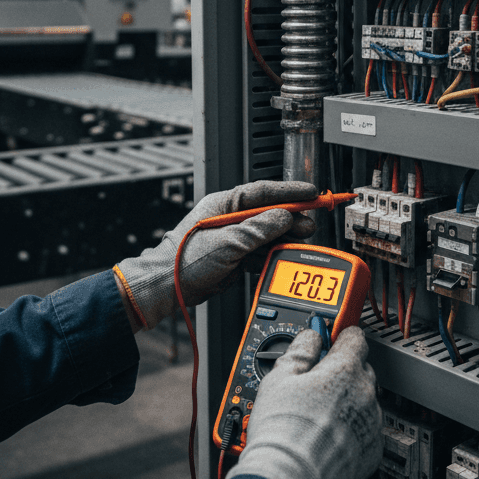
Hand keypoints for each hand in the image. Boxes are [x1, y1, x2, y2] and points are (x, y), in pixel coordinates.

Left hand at [114, 180, 316, 329]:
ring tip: (299, 242)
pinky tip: (279, 258)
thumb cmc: (184, 259)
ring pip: (265, 235)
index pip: (263, 192)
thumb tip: (283, 217)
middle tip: (310, 223)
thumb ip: (259, 229)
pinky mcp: (232, 257)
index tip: (310, 192)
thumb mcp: (229, 242)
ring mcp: (231, 238)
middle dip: (291, 219)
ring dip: (282, 239)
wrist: (167, 287)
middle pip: (268, 214)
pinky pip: (258, 252)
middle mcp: (228, 218)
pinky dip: (270, 255)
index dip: (289, 191)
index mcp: (224, 204)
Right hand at [227, 327, 381, 478]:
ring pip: (363, 402)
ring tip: (316, 418)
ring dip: (346, 404)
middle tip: (313, 386)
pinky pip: (365, 431)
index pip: (354, 337)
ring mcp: (372, 424)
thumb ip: (301, 349)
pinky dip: (351, 432)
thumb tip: (310, 336)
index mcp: (345, 369)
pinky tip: (326, 438)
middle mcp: (365, 394)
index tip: (329, 342)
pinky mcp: (372, 452)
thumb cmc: (282, 432)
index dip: (338, 337)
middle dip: (340, 373)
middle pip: (360, 370)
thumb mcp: (279, 377)